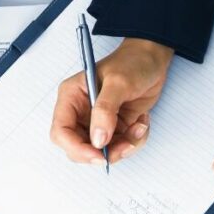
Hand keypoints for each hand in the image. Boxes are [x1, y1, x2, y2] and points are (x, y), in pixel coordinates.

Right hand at [51, 38, 172, 166]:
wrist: (152, 59)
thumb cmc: (132, 62)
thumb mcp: (118, 82)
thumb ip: (105, 110)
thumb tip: (98, 140)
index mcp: (72, 97)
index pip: (61, 132)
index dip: (76, 148)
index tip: (99, 155)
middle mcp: (81, 112)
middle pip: (80, 148)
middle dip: (104, 152)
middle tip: (126, 145)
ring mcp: (98, 121)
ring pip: (103, 151)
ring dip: (124, 146)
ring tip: (139, 127)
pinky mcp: (115, 127)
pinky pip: (121, 147)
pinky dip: (134, 141)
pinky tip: (141, 122)